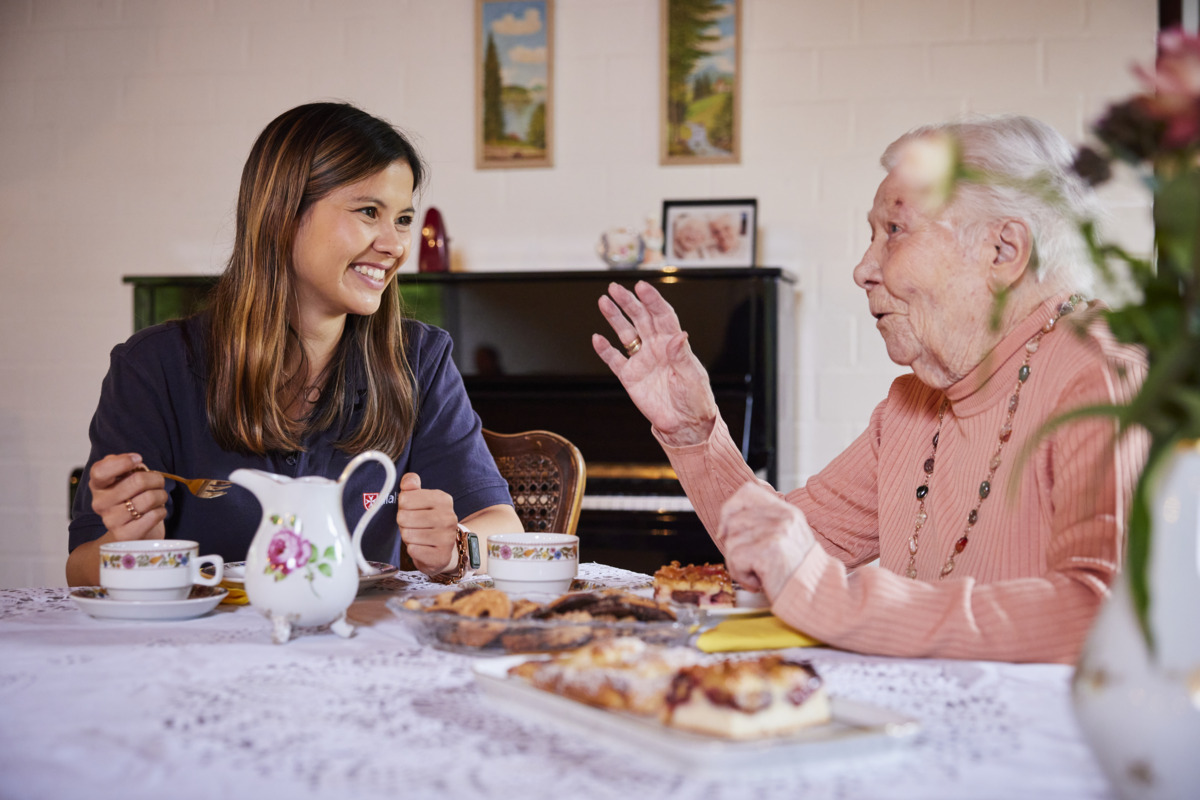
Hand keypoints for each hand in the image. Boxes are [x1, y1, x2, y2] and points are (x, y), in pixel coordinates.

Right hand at [89, 453, 167, 540]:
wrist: (133, 530)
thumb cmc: (132, 498)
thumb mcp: (126, 478)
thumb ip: (125, 465)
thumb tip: (134, 460)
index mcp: (98, 485)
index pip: (100, 471)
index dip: (122, 462)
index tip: (138, 459)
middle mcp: (100, 503)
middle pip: (137, 481)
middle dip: (156, 479)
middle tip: (158, 483)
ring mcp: (110, 520)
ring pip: (149, 498)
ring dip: (161, 495)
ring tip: (158, 498)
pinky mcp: (125, 535)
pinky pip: (154, 515)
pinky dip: (162, 511)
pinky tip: (156, 511)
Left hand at [396, 472, 459, 575]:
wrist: (443, 549)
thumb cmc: (427, 522)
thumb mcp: (420, 500)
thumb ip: (411, 487)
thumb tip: (408, 481)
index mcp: (443, 499)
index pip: (405, 498)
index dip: (402, 506)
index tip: (411, 510)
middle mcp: (448, 517)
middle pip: (404, 517)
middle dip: (403, 523)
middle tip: (412, 526)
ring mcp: (447, 538)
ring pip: (407, 535)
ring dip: (407, 537)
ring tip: (417, 537)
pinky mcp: (441, 556)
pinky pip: (413, 550)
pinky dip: (412, 550)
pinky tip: (421, 548)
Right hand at [591, 281, 719, 446]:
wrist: (684, 425)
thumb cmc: (695, 400)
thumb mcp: (692, 378)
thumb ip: (682, 356)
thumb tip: (679, 335)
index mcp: (674, 344)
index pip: (662, 316)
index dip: (652, 300)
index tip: (641, 287)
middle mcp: (656, 348)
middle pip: (641, 318)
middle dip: (629, 302)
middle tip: (615, 287)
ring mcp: (642, 361)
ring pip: (626, 333)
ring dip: (615, 318)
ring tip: (604, 301)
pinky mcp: (630, 377)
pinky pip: (614, 360)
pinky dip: (605, 350)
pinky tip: (597, 338)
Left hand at [717, 482, 815, 598]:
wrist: (818, 596)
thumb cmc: (798, 573)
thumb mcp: (785, 539)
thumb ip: (762, 525)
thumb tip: (725, 526)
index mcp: (786, 511)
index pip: (747, 491)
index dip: (730, 509)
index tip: (726, 531)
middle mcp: (783, 517)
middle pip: (733, 521)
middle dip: (733, 547)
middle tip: (751, 564)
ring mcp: (777, 531)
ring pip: (731, 542)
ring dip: (738, 564)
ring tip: (759, 574)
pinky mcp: (769, 549)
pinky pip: (735, 559)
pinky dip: (742, 575)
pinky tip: (759, 581)